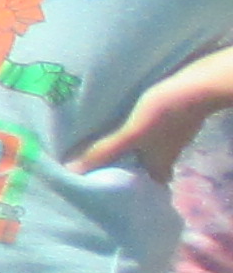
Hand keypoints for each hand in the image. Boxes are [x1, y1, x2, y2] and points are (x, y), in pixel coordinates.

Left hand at [71, 43, 232, 183]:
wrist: (199, 84)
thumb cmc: (164, 113)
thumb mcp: (132, 134)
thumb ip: (106, 151)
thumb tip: (73, 171)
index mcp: (161, 162)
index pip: (151, 184)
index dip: (137, 188)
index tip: (115, 188)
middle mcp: (170, 151)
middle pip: (150, 164)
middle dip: (129, 164)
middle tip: (101, 162)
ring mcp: (175, 132)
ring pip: (152, 144)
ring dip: (132, 143)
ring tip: (105, 139)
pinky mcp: (175, 113)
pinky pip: (155, 125)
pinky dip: (140, 125)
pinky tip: (123, 117)